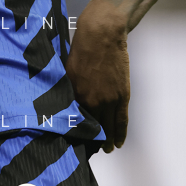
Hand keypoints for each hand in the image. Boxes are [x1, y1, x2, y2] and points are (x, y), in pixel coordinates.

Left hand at [65, 0, 129, 150]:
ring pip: (108, 128)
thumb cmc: (81, 48)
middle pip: (92, 128)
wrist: (102, 34)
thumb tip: (64, 104)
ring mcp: (109, 99)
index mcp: (76, 95)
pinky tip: (118, 143)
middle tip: (88, 151)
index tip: (73, 143)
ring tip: (105, 150)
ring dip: (107, 141)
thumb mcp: (66, 70)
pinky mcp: (122, 95)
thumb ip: (67, 90)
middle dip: (90, 141)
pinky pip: (121, 120)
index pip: (75, 122)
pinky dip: (120, 133)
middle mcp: (92, 101)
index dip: (75, 134)